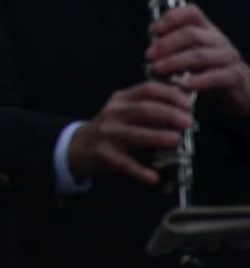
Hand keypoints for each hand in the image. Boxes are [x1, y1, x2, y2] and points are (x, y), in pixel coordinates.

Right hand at [67, 81, 192, 185]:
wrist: (80, 147)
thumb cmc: (112, 127)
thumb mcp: (124, 111)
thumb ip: (148, 107)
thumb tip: (184, 108)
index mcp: (121, 99)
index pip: (147, 89)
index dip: (169, 94)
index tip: (188, 103)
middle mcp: (113, 112)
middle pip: (143, 109)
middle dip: (168, 114)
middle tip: (187, 121)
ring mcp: (107, 133)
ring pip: (135, 134)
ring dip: (157, 136)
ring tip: (176, 140)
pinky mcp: (104, 153)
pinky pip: (125, 163)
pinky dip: (140, 171)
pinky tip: (154, 178)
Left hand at [146, 4, 249, 116]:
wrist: (243, 90)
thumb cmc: (212, 71)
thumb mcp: (193, 55)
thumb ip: (176, 48)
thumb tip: (150, 46)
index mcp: (207, 30)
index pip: (192, 12)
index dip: (171, 17)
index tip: (153, 30)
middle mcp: (219, 39)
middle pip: (191, 34)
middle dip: (166, 44)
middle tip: (149, 55)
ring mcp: (228, 57)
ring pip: (199, 55)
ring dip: (174, 61)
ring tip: (158, 69)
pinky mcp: (234, 76)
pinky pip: (214, 76)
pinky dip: (196, 80)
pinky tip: (182, 85)